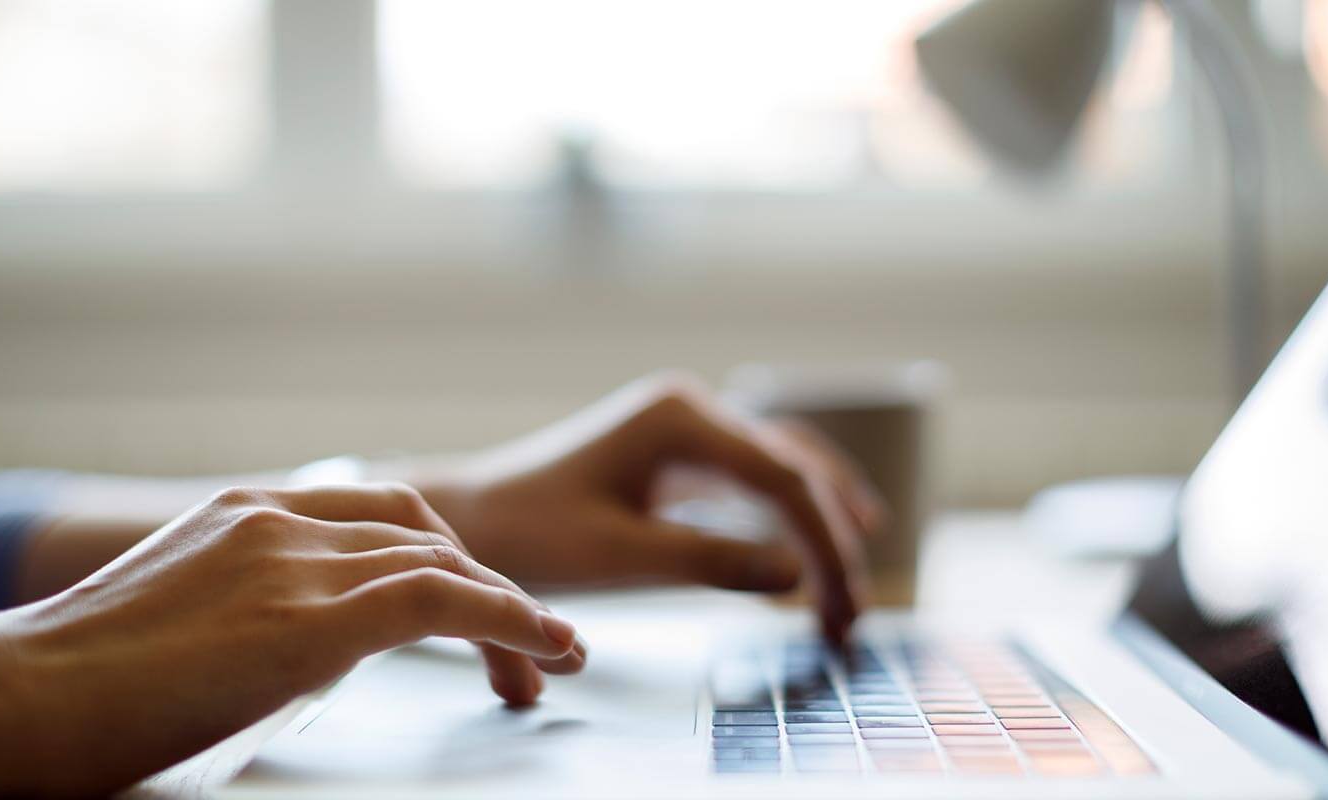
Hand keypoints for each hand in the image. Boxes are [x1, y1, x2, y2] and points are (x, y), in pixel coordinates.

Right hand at [0, 484, 582, 794]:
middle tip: (525, 651)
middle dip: (483, 583)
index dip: (441, 561)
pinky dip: (508, 618)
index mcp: (242, 514)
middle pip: (421, 530)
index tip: (476, 611)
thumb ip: (251, 616)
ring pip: (442, 561)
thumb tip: (308, 652)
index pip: (375, 517)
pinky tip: (544, 646)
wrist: (8, 701)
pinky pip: (441, 600)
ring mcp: (290, 561)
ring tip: (550, 661)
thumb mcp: (178, 624)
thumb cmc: (72, 690)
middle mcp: (274, 520)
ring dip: (511, 611)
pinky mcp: (307, 619)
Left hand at [412, 374, 880, 642]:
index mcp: (679, 418)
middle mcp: (691, 409)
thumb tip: (798, 577)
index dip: (826, 546)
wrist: (473, 518)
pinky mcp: (679, 452)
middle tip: (853, 616)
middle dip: (832, 541)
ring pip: (785, 467)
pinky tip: (817, 550)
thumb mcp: (620, 557)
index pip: (784, 480)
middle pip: (795, 468)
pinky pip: (757, 477)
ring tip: (853, 587)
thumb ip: (710, 563)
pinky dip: (792, 515)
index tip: (842, 611)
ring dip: (822, 524)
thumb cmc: (531, 533)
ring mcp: (686, 426)